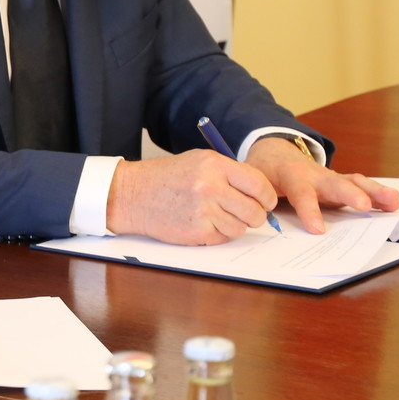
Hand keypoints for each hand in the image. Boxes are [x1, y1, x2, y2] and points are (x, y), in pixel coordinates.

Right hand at [106, 150, 277, 243]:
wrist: (132, 194)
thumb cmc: (166, 177)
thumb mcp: (198, 161)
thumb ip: (230, 173)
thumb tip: (261, 194)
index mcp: (214, 165)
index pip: (259, 184)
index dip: (266, 197)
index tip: (265, 202)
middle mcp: (210, 187)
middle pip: (255, 211)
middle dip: (254, 215)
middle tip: (245, 213)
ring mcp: (204, 211)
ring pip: (241, 228)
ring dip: (233, 225)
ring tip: (215, 215)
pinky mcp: (197, 232)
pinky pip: (223, 238)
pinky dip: (217, 234)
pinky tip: (202, 222)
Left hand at [245, 137, 398, 233]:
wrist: (275, 152)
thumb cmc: (264, 170)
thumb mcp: (252, 180)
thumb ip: (255, 196)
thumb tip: (258, 218)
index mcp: (290, 175)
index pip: (301, 193)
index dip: (309, 210)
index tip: (318, 230)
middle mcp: (315, 175)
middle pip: (334, 183)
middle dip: (350, 194)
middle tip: (364, 206)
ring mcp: (330, 178)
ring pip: (353, 182)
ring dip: (374, 192)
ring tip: (394, 200)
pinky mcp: (340, 183)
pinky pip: (361, 186)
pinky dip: (377, 193)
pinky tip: (395, 202)